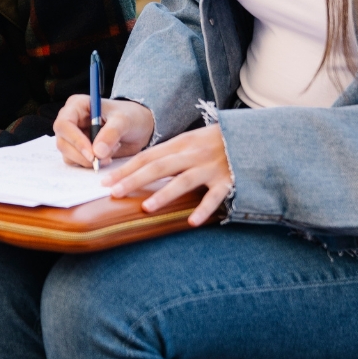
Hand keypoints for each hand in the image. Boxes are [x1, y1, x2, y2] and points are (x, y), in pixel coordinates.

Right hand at [55, 94, 154, 167]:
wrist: (138, 127)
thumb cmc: (130, 116)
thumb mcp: (124, 120)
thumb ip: (111, 133)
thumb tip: (97, 152)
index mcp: (77, 106)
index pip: (64, 124)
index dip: (75, 140)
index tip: (92, 153)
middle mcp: (70, 121)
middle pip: (63, 142)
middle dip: (82, 155)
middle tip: (102, 160)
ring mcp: (73, 137)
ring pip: (68, 155)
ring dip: (88, 160)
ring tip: (110, 154)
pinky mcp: (78, 150)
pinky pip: (76, 162)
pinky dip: (90, 164)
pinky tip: (107, 157)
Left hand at [107, 124, 232, 226]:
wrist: (250, 136)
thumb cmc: (216, 142)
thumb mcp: (191, 141)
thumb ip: (169, 154)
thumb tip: (139, 169)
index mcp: (181, 143)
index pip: (148, 156)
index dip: (126, 169)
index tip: (106, 181)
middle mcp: (193, 154)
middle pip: (159, 167)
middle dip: (135, 179)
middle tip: (114, 192)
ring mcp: (210, 167)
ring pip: (183, 180)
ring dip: (164, 194)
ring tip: (146, 207)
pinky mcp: (228, 180)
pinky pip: (214, 197)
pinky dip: (203, 209)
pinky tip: (192, 222)